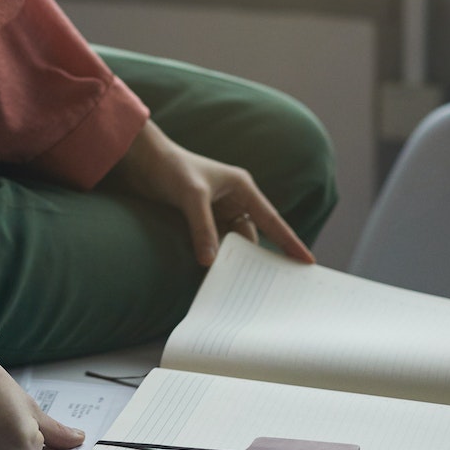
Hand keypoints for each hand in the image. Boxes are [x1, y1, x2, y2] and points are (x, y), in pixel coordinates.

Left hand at [110, 120, 313, 269]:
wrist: (141, 160)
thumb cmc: (170, 167)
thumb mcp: (190, 196)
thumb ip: (202, 228)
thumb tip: (210, 262)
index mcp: (241, 188)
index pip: (271, 220)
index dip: (290, 241)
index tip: (308, 262)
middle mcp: (233, 200)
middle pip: (250, 237)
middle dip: (256, 259)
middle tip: (267, 288)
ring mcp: (216, 212)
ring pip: (231, 244)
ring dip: (231, 260)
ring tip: (237, 287)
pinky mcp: (199, 220)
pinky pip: (214, 244)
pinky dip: (214, 257)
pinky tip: (214, 275)